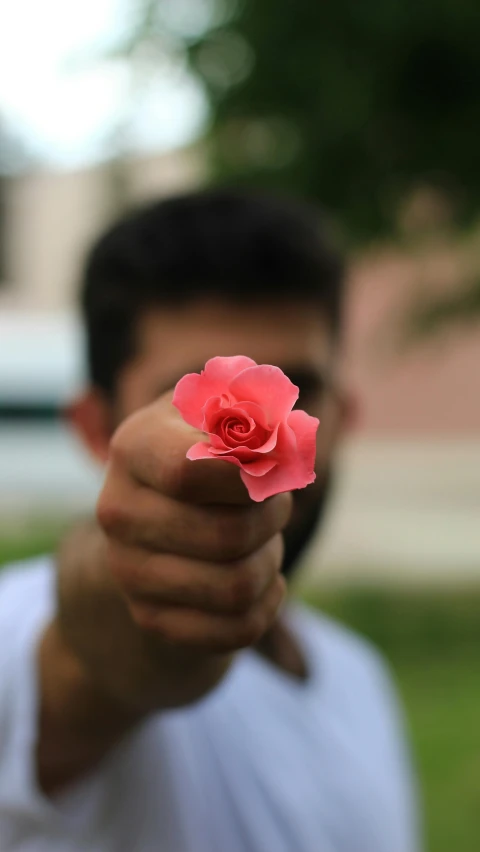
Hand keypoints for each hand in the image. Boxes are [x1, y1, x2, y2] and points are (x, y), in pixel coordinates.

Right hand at [97, 393, 291, 653]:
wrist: (164, 513)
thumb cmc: (211, 450)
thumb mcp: (228, 412)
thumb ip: (260, 412)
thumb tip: (285, 445)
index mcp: (134, 446)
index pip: (190, 472)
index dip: (248, 476)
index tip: (269, 467)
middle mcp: (118, 510)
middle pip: (228, 534)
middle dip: (273, 517)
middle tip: (273, 503)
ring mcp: (128, 570)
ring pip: (237, 586)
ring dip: (270, 560)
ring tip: (263, 540)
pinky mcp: (151, 618)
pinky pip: (236, 629)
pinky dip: (268, 603)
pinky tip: (264, 581)